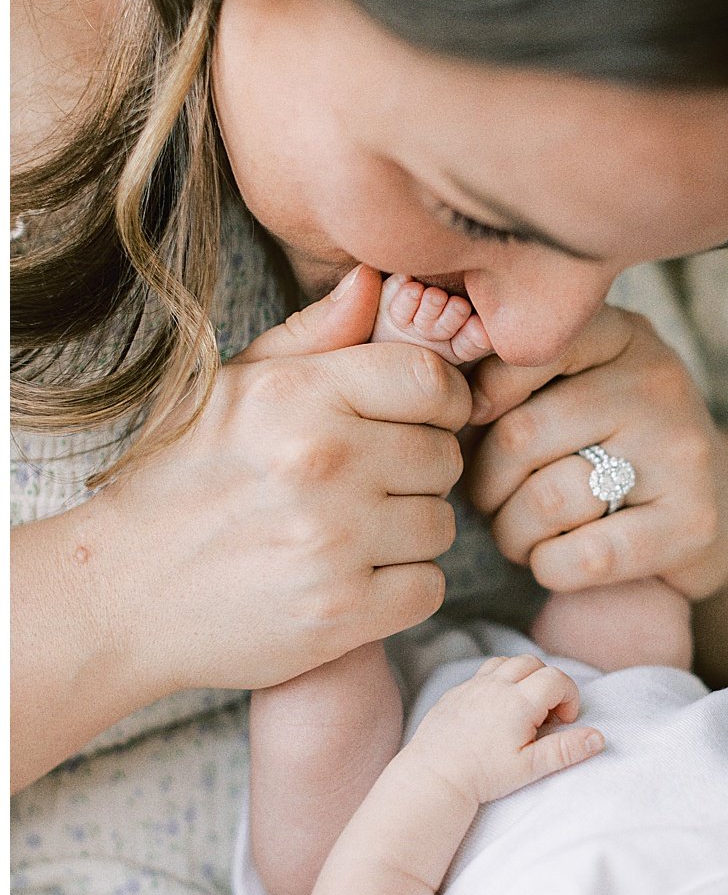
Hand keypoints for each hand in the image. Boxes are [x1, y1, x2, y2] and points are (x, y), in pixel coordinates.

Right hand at [82, 265, 469, 699]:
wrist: (117, 594)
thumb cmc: (180, 479)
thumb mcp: (232, 386)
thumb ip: (313, 333)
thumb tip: (374, 280)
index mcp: (300, 396)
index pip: (431, 379)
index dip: (442, 399)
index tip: (421, 419)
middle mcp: (323, 462)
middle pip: (445, 456)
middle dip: (418, 469)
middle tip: (368, 484)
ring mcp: (333, 542)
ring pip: (441, 524)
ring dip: (409, 531)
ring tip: (352, 532)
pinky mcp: (339, 615)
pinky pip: (429, 589)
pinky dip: (401, 588)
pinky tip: (353, 578)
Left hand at [399, 653, 601, 810]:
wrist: (433, 779)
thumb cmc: (483, 777)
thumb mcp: (529, 768)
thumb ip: (565, 750)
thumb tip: (599, 738)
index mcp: (518, 701)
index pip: (557, 679)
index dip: (569, 697)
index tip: (564, 722)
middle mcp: (496, 686)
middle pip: (533, 663)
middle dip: (547, 683)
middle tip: (544, 716)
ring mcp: (472, 686)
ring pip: (507, 663)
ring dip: (521, 676)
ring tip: (521, 708)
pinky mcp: (454, 693)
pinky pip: (481, 674)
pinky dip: (496, 683)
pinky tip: (494, 712)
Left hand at [466, 307, 727, 603]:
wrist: (720, 503)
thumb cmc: (614, 444)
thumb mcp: (576, 386)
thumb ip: (512, 376)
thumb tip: (432, 392)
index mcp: (621, 334)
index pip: (521, 353)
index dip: (477, 400)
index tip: (475, 428)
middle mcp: (657, 379)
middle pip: (521, 435)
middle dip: (485, 484)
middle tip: (489, 501)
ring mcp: (682, 449)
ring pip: (548, 500)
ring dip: (512, 534)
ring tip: (521, 534)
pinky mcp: (693, 520)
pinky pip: (585, 556)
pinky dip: (550, 568)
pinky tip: (556, 560)